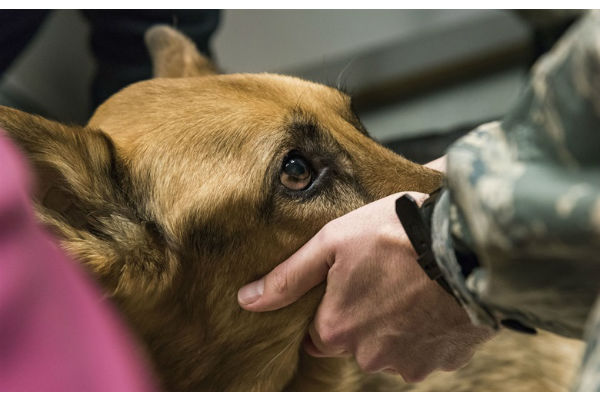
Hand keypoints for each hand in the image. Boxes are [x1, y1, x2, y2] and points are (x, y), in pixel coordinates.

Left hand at [237, 159, 492, 381]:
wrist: (466, 244)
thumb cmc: (395, 236)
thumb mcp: (332, 243)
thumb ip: (288, 277)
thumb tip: (246, 300)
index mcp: (336, 330)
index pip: (318, 334)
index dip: (330, 308)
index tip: (345, 285)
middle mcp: (369, 356)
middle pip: (356, 341)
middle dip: (364, 316)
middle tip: (381, 277)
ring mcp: (410, 362)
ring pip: (392, 347)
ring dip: (397, 324)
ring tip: (409, 284)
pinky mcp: (446, 359)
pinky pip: (427, 349)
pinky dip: (428, 330)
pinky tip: (433, 299)